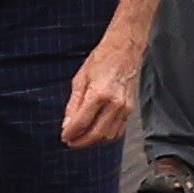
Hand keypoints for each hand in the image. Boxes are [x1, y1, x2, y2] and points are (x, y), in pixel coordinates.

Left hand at [60, 35, 141, 150]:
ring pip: (108, 136)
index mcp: (99, 94)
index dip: (70, 133)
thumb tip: (67, 125)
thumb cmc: (101, 60)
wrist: (124, 50)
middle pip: (96, 134)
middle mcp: (114, 103)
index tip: (63, 137)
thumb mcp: (80, 79)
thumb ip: (73, 105)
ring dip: (93, 141)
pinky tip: (96, 133)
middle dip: (80, 142)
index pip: (82, 123)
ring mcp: (125, 108)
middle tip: (70, 141)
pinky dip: (106, 136)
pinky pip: (119, 131)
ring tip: (81, 138)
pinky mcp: (130, 109)